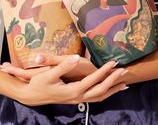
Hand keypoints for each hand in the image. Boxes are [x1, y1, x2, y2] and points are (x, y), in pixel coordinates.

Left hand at [1, 55, 96, 82]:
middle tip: (2, 67)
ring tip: (9, 69)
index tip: (3, 67)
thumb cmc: (81, 70)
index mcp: (48, 77)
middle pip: (26, 77)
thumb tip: (37, 57)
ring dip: (20, 74)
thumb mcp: (67, 63)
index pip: (27, 74)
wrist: (94, 79)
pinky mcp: (55, 80)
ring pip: (31, 78)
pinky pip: (39, 78)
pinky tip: (33, 71)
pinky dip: (30, 75)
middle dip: (14, 72)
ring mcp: (51, 81)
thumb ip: (52, 61)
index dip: (15, 71)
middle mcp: (47, 80)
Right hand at [12, 55, 127, 105]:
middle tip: (125, 71)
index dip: (104, 71)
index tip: (114, 62)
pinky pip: (95, 98)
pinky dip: (105, 94)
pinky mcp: (77, 98)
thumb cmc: (39, 83)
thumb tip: (76, 57)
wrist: (32, 95)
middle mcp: (78, 97)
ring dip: (112, 90)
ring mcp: (78, 99)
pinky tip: (110, 91)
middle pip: (101, 91)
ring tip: (125, 84)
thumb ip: (63, 65)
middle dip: (113, 81)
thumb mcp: (49, 73)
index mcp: (73, 90)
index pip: (93, 80)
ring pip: (100, 97)